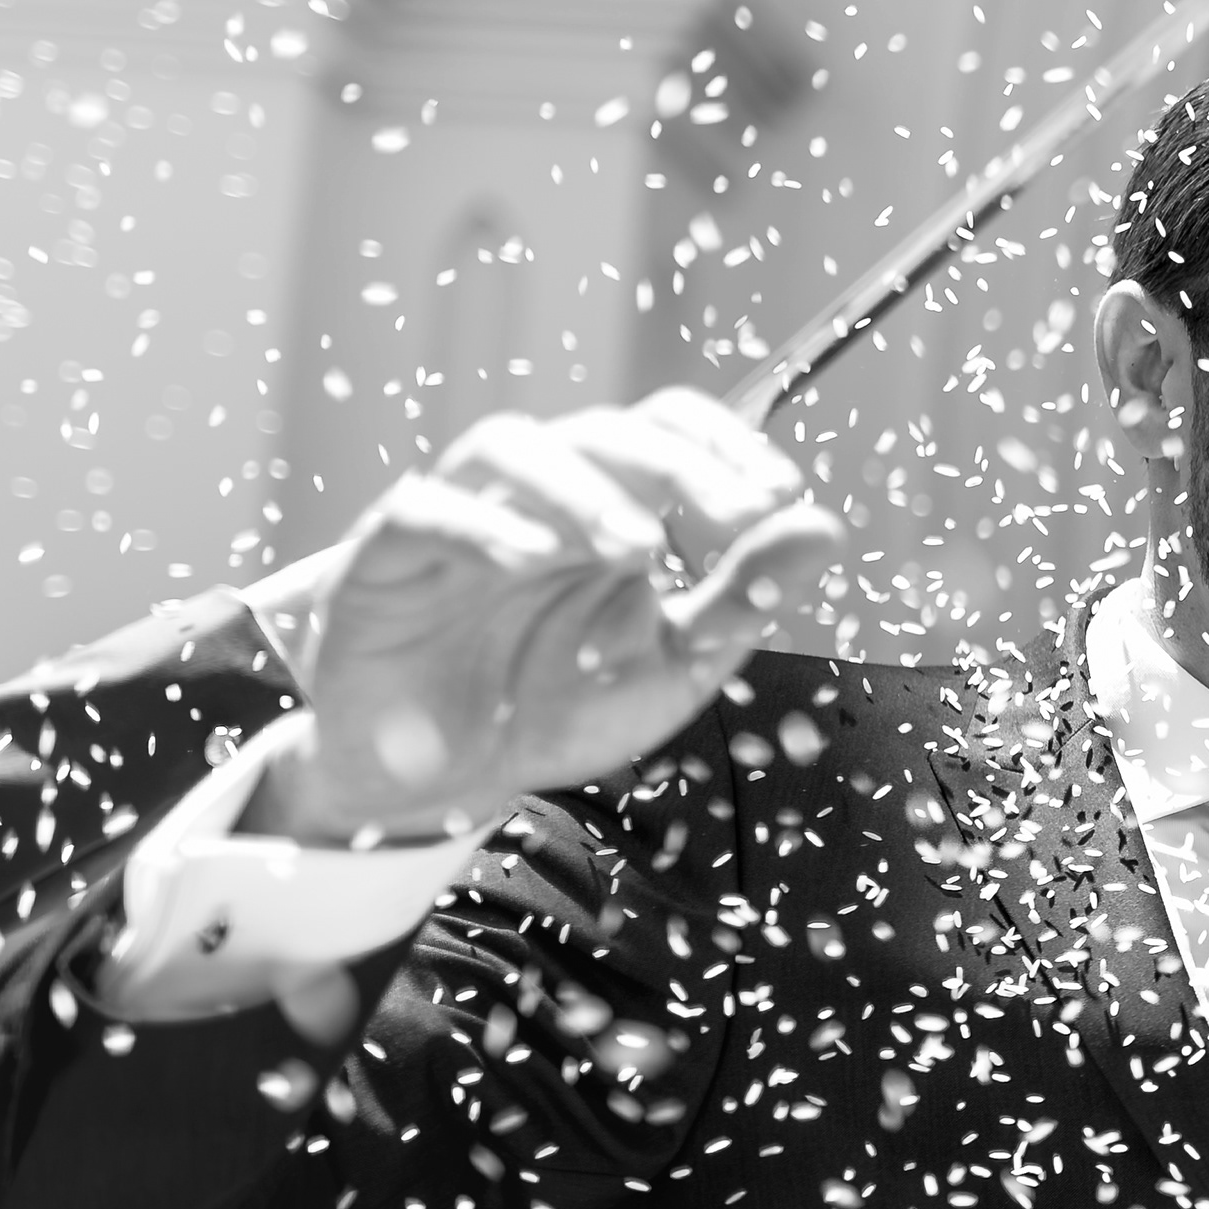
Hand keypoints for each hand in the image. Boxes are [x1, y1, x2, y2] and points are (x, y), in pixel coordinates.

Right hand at [255, 392, 840, 845]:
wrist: (435, 781)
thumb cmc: (553, 705)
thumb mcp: (670, 663)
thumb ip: (741, 597)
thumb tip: (825, 528)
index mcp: (611, 506)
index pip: (667, 428)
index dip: (724, 444)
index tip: (779, 492)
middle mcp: (537, 496)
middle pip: (603, 431)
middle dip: (677, 464)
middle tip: (735, 513)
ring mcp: (459, 517)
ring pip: (511, 446)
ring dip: (582, 487)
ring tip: (637, 547)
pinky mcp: (383, 560)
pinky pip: (422, 510)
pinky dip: (480, 523)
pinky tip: (532, 556)